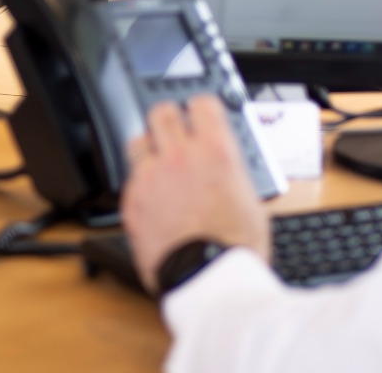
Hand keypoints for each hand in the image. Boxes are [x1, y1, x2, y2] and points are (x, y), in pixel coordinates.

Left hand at [120, 96, 269, 290]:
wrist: (208, 280)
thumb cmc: (235, 246)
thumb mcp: (250, 198)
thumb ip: (230, 170)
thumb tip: (221, 163)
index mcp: (215, 150)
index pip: (200, 103)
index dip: (200, 107)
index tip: (199, 114)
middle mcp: (180, 156)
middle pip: (161, 112)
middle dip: (168, 118)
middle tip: (173, 131)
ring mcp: (151, 177)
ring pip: (137, 141)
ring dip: (148, 148)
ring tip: (157, 162)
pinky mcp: (132, 201)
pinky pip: (130, 178)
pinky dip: (140, 182)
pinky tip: (152, 196)